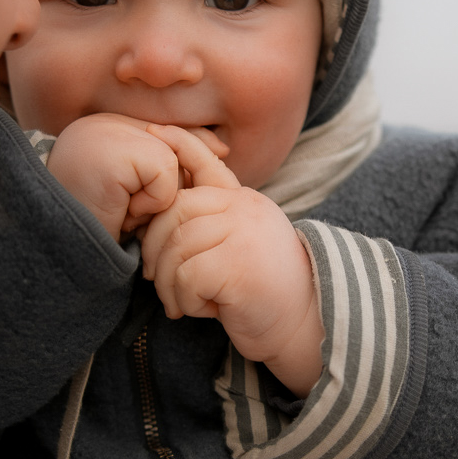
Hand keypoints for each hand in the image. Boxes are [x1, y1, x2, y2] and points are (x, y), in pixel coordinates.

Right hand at [46, 112, 206, 241]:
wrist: (55, 239)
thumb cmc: (97, 219)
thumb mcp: (141, 188)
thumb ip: (179, 158)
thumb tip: (223, 147)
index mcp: (114, 124)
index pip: (172, 141)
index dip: (167, 180)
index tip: (134, 199)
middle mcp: (113, 120)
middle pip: (179, 156)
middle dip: (161, 194)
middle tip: (121, 205)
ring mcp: (113, 132)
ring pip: (175, 167)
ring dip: (154, 201)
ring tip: (118, 206)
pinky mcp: (121, 153)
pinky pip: (166, 179)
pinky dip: (149, 203)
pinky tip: (118, 207)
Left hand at [140, 125, 323, 396]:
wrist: (305, 326)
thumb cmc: (264, 291)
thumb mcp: (242, 244)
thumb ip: (213, 222)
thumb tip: (161, 216)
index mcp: (243, 201)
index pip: (205, 162)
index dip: (178, 144)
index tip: (152, 132)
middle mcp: (245, 209)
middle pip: (174, 212)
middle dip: (154, 250)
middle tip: (158, 281)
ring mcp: (243, 233)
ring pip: (176, 248)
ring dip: (169, 285)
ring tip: (184, 302)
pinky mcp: (238, 266)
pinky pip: (186, 276)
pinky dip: (186, 300)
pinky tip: (206, 311)